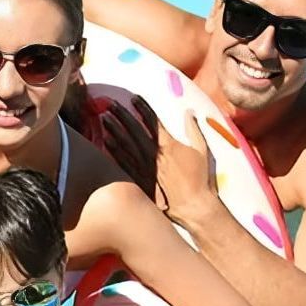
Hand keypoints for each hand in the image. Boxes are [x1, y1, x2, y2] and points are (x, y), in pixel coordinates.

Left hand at [104, 101, 218, 224]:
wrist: (192, 206)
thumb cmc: (200, 179)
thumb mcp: (202, 151)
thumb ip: (194, 130)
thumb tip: (189, 113)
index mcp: (169, 144)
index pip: (152, 120)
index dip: (142, 107)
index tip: (133, 98)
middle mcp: (153, 153)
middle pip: (134, 129)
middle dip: (121, 114)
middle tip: (110, 104)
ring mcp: (144, 167)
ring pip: (125, 144)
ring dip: (114, 130)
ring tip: (103, 118)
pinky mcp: (139, 180)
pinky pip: (123, 163)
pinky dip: (114, 151)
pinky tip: (105, 141)